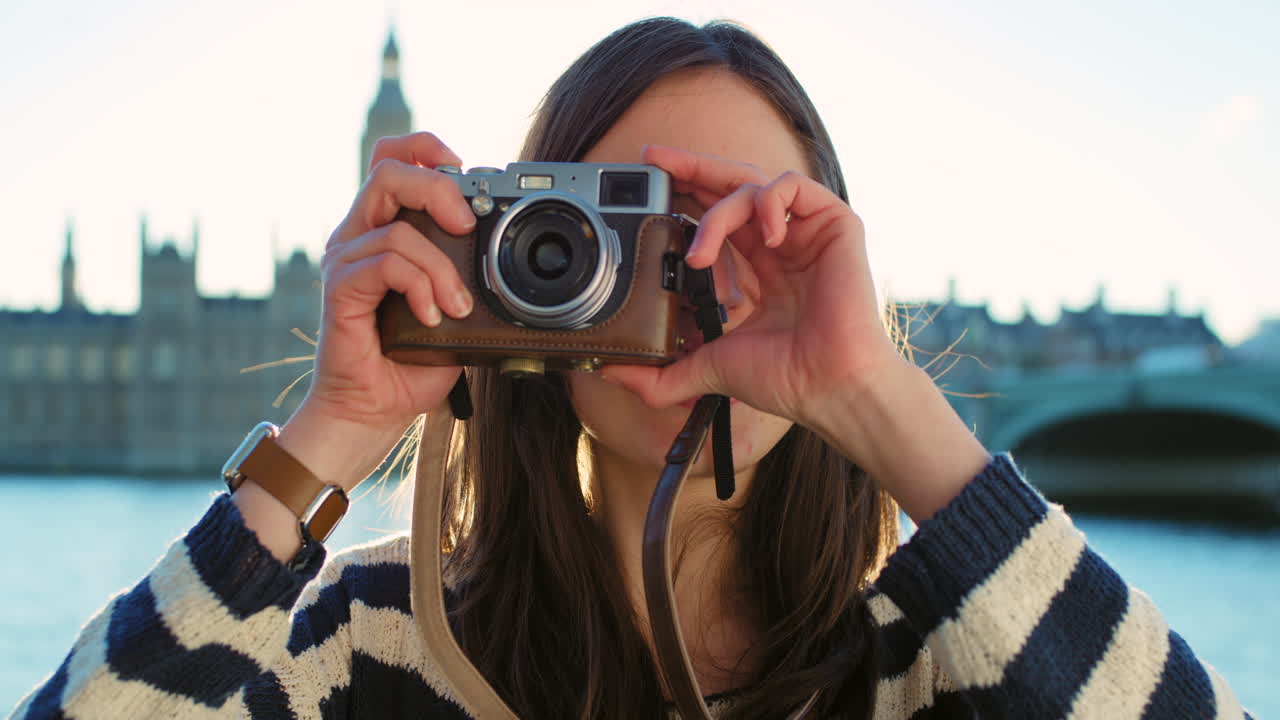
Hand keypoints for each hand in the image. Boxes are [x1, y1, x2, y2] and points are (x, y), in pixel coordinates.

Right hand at [281, 132, 478, 489]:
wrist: (374, 412)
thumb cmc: (411, 364)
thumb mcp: (454, 309)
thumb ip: (468, 274)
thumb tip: (508, 254)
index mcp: (383, 230)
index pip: (393, 160)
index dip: (426, 148)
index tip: (467, 171)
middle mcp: (358, 237)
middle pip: (388, 171)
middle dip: (437, 189)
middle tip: (467, 225)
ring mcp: (346, 261)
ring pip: (397, 229)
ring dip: (440, 268)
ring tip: (455, 307)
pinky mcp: (340, 289)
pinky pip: (385, 263)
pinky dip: (418, 287)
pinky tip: (431, 316)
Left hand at [600, 145, 903, 432]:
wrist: (828, 386)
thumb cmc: (785, 378)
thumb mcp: (708, 369)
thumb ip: (661, 374)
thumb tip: (611, 375)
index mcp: (760, 268)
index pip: (718, 215)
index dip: (686, 194)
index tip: (651, 182)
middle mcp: (782, 244)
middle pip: (731, 185)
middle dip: (690, 167)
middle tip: (654, 159)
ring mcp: (808, 232)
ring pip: (752, 186)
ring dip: (717, 212)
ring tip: (699, 255)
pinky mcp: (834, 224)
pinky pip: (792, 187)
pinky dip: (768, 204)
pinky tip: (762, 238)